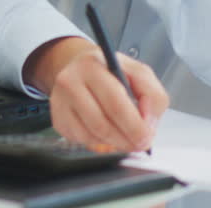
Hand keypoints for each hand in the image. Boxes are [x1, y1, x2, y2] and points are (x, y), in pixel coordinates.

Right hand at [25, 36, 168, 152]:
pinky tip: (107, 132)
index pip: (115, 103)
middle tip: (140, 143)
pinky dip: (100, 143)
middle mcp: (70, 82)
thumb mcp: (138, 72)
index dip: (135, 125)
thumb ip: (152, 95)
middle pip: (102, 124)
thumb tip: (147, 123)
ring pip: (92, 136)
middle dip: (127, 140)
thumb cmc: (112, 73)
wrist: (81, 69)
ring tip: (126, 136)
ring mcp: (60, 102)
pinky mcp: (58, 119)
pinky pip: (83, 141)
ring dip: (115, 143)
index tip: (147, 135)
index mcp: (93, 66)